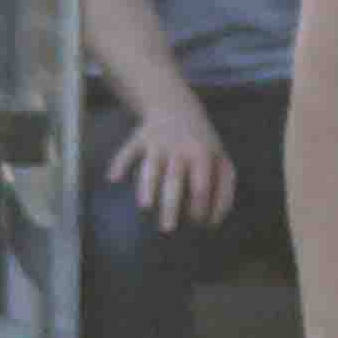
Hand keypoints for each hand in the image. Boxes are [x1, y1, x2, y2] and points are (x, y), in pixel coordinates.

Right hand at [109, 95, 239, 232]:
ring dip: (147, 188)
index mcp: (204, 155)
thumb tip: (215, 221)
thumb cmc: (202, 143)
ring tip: (145, 207)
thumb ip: (224, 187)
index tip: (197, 224)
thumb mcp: (220, 158)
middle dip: (171, 205)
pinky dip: (120, 164)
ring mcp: (158, 144)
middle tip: (168, 230)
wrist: (176, 107)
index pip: (202, 187)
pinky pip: (128, 151)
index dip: (200, 207)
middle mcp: (180, 150)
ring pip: (151, 168)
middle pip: (175, 181)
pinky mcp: (139, 139)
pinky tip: (113, 179)